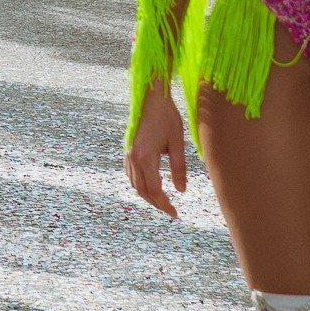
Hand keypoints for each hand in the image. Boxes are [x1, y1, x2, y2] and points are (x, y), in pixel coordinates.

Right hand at [125, 85, 187, 219]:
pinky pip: (130, 174)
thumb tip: (182, 190)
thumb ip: (179, 168)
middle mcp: (133, 157)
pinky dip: (140, 185)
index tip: (175, 213)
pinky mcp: (128, 149)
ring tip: (161, 201)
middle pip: (142, 191)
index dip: (164, 204)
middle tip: (170, 211)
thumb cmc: (166, 117)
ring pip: (134, 184)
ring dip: (147, 196)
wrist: (150, 97)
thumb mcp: (177, 143)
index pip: (154, 190)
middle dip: (156, 203)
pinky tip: (149, 185)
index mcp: (146, 157)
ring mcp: (128, 153)